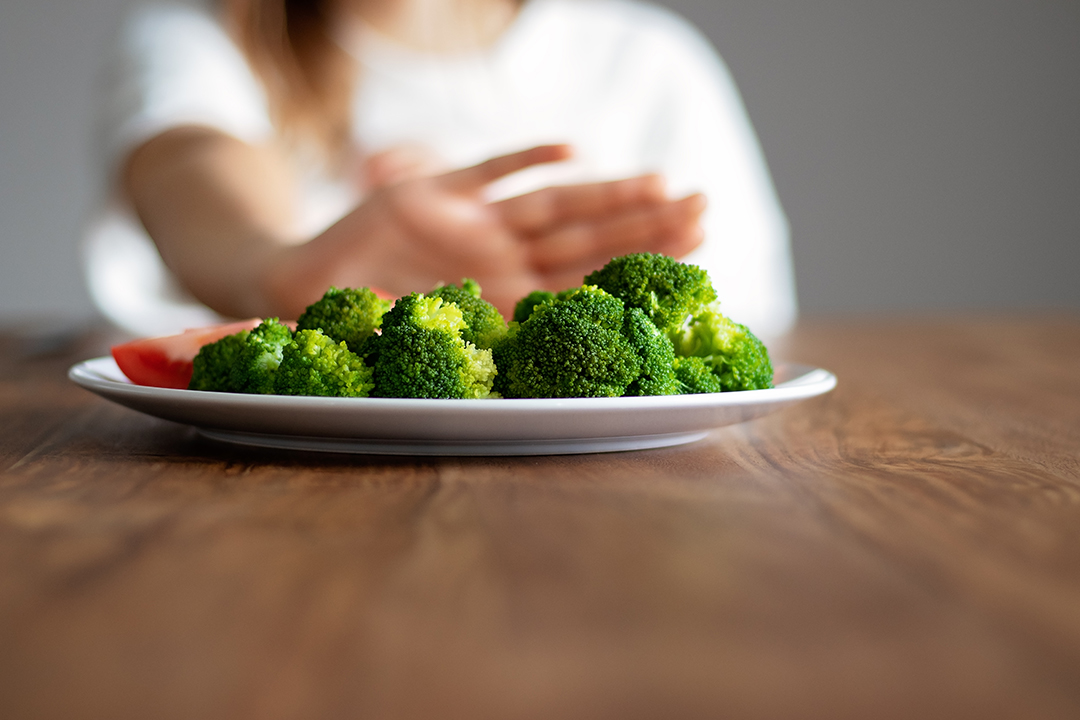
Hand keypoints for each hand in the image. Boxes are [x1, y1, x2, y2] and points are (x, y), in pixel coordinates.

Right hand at [271, 145, 705, 317]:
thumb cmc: (356, 328)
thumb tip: (523, 373)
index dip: (636, 266)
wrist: (302, 289)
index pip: (584, 282)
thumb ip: (460, 349)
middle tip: (706, 209)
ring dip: (608, 196)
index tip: (695, 255)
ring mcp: (474, 225)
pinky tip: (573, 149)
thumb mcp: (414, 346)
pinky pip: (489, 171)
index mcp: (502, 303)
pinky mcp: (439, 191)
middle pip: (586, 241)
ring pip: (555, 206)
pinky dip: (527, 158)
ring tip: (665, 184)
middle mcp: (499, 262)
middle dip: (646, 226)